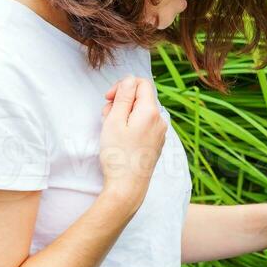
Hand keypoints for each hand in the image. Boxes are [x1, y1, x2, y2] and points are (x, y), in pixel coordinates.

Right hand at [98, 76, 165, 210]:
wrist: (127, 186)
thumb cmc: (118, 154)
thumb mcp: (115, 120)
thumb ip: (124, 96)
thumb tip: (130, 79)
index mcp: (151, 111)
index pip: (141, 83)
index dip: (123, 86)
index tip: (108, 98)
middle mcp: (160, 120)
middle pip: (141, 98)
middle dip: (121, 101)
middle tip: (106, 116)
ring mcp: (159, 133)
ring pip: (141, 112)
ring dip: (124, 114)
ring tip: (111, 129)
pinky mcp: (156, 143)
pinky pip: (144, 125)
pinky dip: (131, 125)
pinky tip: (121, 138)